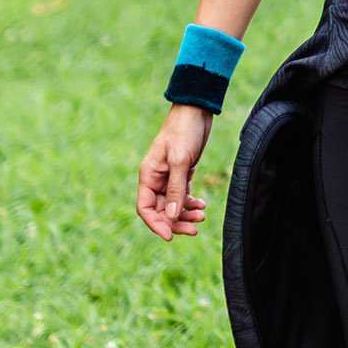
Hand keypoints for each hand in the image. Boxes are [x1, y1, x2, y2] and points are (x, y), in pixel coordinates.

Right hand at [137, 104, 214, 241]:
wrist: (196, 111)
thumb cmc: (184, 131)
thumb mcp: (180, 160)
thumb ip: (175, 189)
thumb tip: (170, 215)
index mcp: (148, 175)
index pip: (145, 208)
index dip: (156, 224)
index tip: (170, 236)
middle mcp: (156, 178)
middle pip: (160, 209)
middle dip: (175, 221)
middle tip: (194, 230)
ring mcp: (168, 176)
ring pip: (172, 204)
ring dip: (185, 213)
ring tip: (202, 217)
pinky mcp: (181, 172)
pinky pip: (182, 194)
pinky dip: (190, 202)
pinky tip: (202, 205)